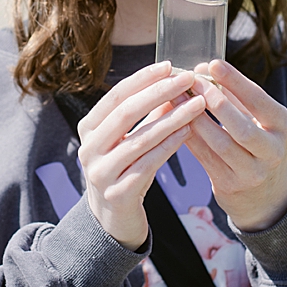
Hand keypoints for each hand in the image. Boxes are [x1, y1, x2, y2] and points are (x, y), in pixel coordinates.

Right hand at [75, 61, 209, 249]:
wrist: (110, 220)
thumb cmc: (123, 171)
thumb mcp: (127, 141)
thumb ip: (145, 116)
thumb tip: (171, 83)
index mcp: (88, 129)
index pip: (115, 96)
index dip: (142, 79)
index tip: (169, 65)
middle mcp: (89, 149)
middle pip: (125, 113)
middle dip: (159, 93)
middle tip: (187, 78)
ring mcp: (101, 172)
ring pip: (140, 139)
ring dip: (172, 119)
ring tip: (198, 104)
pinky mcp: (118, 194)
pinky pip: (148, 165)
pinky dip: (169, 147)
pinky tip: (189, 133)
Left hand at [182, 59, 286, 230]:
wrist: (265, 195)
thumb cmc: (257, 143)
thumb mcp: (259, 119)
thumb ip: (234, 96)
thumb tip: (203, 68)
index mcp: (284, 126)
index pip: (259, 101)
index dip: (236, 82)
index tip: (213, 64)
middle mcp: (273, 150)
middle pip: (240, 126)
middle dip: (214, 101)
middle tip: (191, 81)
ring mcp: (252, 172)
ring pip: (219, 143)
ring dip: (194, 118)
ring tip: (176, 97)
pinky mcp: (230, 185)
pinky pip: (203, 156)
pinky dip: (187, 135)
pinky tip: (172, 119)